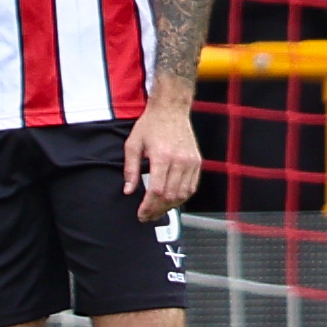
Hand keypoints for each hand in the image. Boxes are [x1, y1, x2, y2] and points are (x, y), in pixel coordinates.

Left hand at [126, 98, 203, 221]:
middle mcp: (180, 161)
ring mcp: (191, 162)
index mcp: (162, 157)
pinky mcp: (198, 162)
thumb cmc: (151, 125)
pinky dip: (182, 197)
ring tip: (157, 211)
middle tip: (147, 216)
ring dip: (170, 206)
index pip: (157, 190)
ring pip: (183, 194)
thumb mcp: (133, 145)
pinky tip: (171, 201)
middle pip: (170, 195)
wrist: (171, 110)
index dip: (148, 206)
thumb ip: (130, 170)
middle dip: (158, 210)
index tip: (141, 213)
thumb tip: (129, 190)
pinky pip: (192, 186)